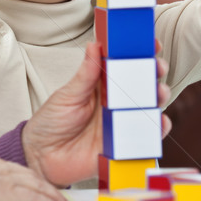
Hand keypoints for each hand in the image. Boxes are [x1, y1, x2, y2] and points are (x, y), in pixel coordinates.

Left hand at [22, 40, 171, 186]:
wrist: (41, 157)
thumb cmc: (52, 121)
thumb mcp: (67, 95)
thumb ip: (85, 74)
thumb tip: (95, 45)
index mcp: (102, 85)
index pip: (124, 65)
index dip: (140, 53)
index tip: (151, 43)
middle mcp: (115, 102)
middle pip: (142, 84)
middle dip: (155, 73)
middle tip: (156, 67)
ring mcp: (122, 123)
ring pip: (149, 107)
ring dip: (159, 98)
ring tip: (158, 93)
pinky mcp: (124, 146)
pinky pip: (147, 137)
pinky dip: (157, 130)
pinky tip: (159, 122)